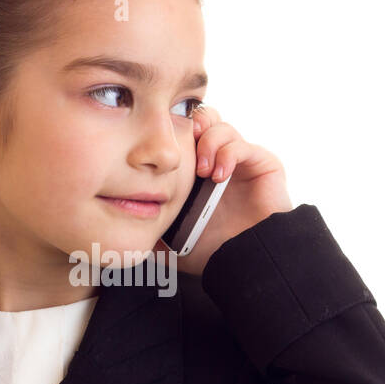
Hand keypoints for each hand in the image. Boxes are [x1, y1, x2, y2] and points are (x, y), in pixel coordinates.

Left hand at [154, 105, 293, 276]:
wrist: (245, 263)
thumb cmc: (212, 251)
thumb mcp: (170, 237)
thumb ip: (148, 223)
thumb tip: (120, 221)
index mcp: (197, 170)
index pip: (184, 133)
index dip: (174, 132)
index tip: (163, 146)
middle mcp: (219, 159)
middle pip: (204, 120)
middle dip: (191, 126)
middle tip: (181, 144)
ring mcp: (242, 161)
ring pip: (222, 128)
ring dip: (208, 144)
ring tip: (201, 171)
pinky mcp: (264, 164)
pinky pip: (243, 145)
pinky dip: (228, 154)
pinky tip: (217, 176)